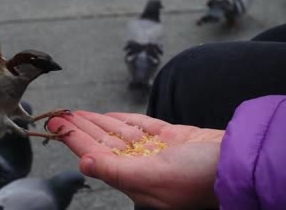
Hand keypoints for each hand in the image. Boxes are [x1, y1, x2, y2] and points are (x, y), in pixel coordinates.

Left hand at [47, 111, 223, 209]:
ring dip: (96, 122)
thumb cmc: (199, 176)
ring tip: (76, 112)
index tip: (54, 124)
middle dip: (79, 127)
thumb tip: (83, 163)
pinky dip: (121, 120)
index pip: (94, 154)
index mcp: (133, 178)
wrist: (237, 162)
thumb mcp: (154, 177)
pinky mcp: (169, 137)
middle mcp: (140, 164)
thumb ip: (116, 171)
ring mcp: (155, 150)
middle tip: (57, 114)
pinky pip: (138, 126)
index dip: (73, 139)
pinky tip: (106, 116)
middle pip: (101, 142)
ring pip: (117, 133)